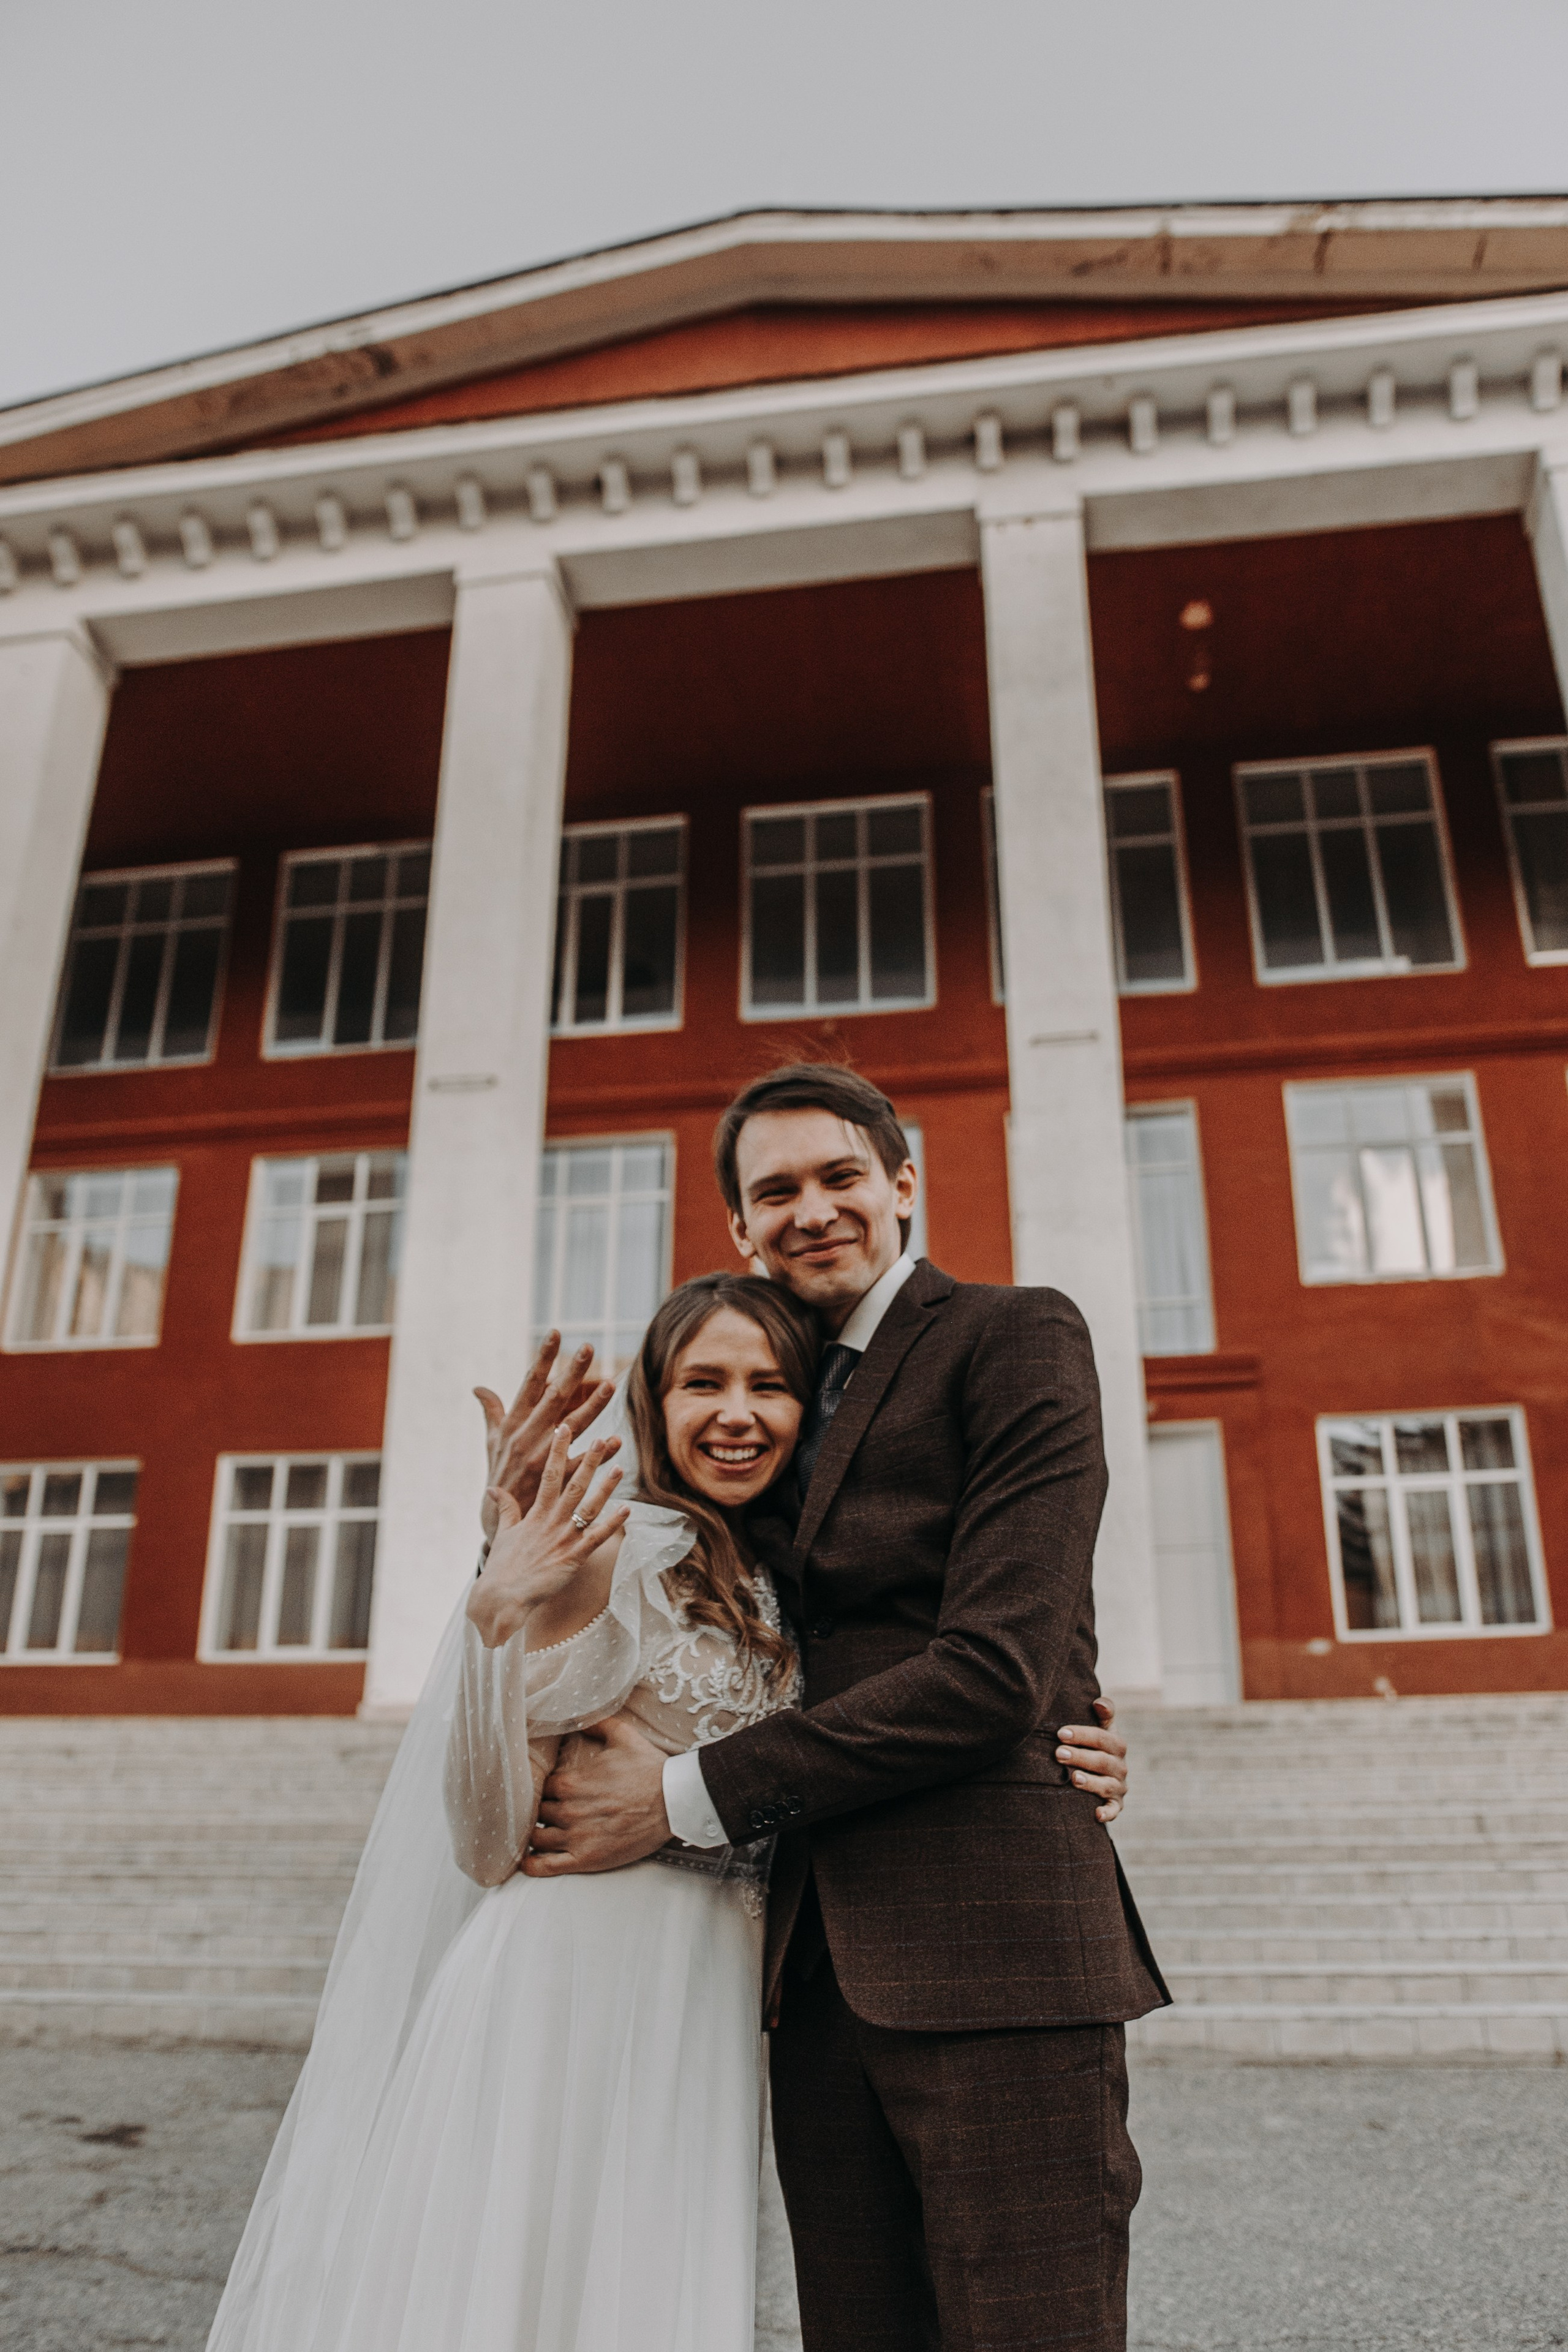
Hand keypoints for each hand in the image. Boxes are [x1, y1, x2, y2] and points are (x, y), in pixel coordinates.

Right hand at [466, 1427, 627, 1649]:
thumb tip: (494, 1488)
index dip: (558, 1450)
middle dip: (588, 1461)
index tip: (565, 1428)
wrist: (501, 1598)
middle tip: (601, 1438)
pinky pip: (597, 1538)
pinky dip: (613, 1524)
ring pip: (588, 1507)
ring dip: (605, 1487)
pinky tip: (627, 1509)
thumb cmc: (502, 1568)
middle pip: (573, 1485)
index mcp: (535, 1513)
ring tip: (620, 1467)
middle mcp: (551, 1522)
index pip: (548, 1474)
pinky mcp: (573, 1558)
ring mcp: (563, 1539)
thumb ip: (505, 1508)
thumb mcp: (503, 1533)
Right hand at [475, 1332, 616, 1540]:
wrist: (497, 1522)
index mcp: (513, 1426)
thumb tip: (479, 1387)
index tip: (556, 1333)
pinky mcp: (556, 1482)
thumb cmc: (498, 1475)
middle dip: (571, 1373)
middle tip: (588, 1349)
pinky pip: (581, 1465)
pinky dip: (598, 1455)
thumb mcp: (492, 1443)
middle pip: (554, 1400)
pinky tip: (615, 1442)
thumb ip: (492, 1413)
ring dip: (591, 1407)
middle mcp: (528, 1439)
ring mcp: (542, 1461)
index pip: (530, 1384)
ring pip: (572, 1429)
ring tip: (610, 1386)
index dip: (543, 1358)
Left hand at [522, 1715, 670, 1875]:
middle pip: (539, 1812)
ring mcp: (576, 1837)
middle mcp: (568, 1810)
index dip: (549, 1789)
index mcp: (571, 1782)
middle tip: (554, 1811)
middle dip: (545, 1810)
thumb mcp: (624, 1736)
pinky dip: (532, 1864)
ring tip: (543, 1834)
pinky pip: (546, 1866)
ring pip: (537, 1838)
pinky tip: (527, 1860)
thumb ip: (597, 1724)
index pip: (543, 1787)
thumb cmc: (650, 1769)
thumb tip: (578, 1715)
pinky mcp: (585, 1859)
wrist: (675, 1802)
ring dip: (537, 1835)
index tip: (556, 1791)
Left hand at [1056, 1697, 1127, 1823]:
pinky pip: (1114, 1810)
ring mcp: (1119, 1786)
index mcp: (1117, 1745)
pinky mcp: (1116, 1804)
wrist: (1101, 1771)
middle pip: (1102, 1761)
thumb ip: (1104, 1713)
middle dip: (1080, 1757)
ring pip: (1107, 1785)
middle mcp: (1120, 1766)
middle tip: (1058, 1754)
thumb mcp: (1102, 1727)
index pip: (1102, 1737)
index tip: (1060, 1733)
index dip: (1082, 1734)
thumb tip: (1099, 1702)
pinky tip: (1096, 1814)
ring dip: (1090, 1783)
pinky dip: (1108, 1813)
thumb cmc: (1095, 1745)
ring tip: (1073, 1778)